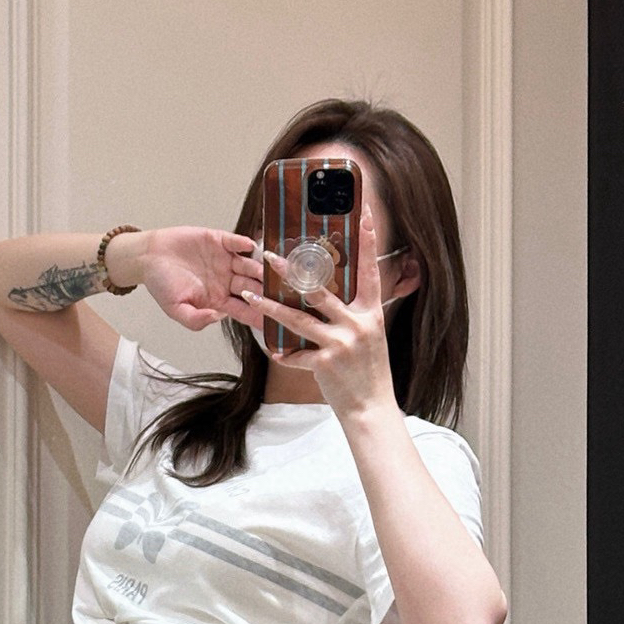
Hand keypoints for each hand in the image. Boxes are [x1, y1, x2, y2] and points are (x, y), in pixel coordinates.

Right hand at [136, 226, 264, 332]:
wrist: (148, 257)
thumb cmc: (160, 284)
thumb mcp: (175, 309)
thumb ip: (196, 319)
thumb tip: (218, 317)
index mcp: (218, 300)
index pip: (243, 310)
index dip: (257, 314)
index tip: (272, 319)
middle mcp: (225, 281)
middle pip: (251, 287)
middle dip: (265, 291)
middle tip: (280, 293)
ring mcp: (224, 261)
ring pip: (248, 265)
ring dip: (259, 268)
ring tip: (270, 270)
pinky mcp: (218, 241)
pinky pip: (235, 242)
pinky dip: (242, 243)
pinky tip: (250, 246)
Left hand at [238, 204, 398, 421]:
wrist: (372, 409)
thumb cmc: (370, 373)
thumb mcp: (371, 338)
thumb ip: (355, 315)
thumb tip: (334, 297)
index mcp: (371, 313)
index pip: (371, 270)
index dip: (369, 241)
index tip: (366, 214)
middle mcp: (357, 323)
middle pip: (320, 290)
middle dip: (293, 272)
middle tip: (271, 257)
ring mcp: (340, 343)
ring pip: (298, 318)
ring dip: (271, 307)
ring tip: (252, 296)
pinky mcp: (325, 363)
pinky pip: (296, 355)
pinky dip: (285, 354)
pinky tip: (275, 352)